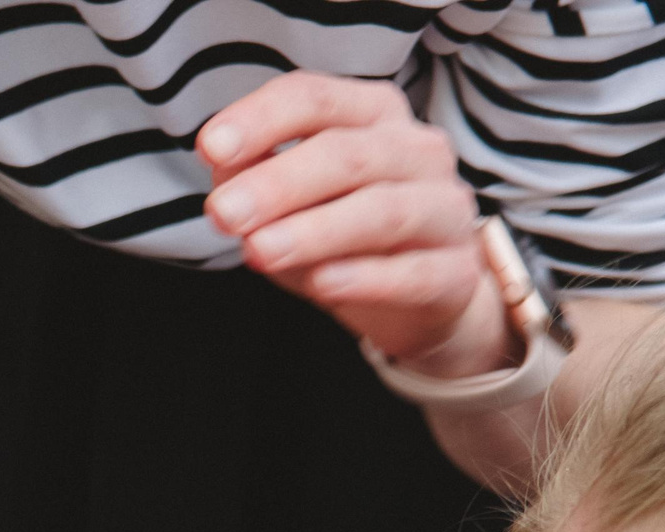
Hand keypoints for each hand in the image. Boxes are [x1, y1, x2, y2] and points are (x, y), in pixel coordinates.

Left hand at [199, 73, 515, 377]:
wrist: (419, 299)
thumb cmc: (340, 237)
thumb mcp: (286, 204)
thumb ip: (252, 179)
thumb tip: (222, 168)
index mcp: (372, 116)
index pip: (315, 99)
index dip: (262, 119)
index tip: (210, 148)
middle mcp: (417, 151)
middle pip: (348, 155)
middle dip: (279, 183)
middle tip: (223, 214)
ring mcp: (444, 210)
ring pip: (383, 211)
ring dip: (315, 230)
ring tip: (259, 251)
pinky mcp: (455, 272)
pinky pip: (414, 272)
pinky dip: (366, 278)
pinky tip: (322, 284)